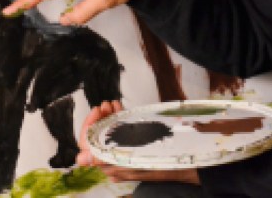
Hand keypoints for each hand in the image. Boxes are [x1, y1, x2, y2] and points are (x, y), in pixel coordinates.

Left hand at [76, 101, 199, 184]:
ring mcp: (126, 149)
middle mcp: (116, 159)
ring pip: (109, 131)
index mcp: (113, 166)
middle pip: (99, 137)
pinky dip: (118, 117)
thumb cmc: (166, 163)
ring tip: (111, 103)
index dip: (90, 127)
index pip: (90, 147)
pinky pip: (120, 129)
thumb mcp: (136, 162)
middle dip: (100, 118)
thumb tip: (80, 159)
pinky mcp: (135, 142)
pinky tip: (118, 106)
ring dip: (108, 115)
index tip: (98, 110)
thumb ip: (107, 161)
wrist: (191, 161)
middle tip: (105, 104)